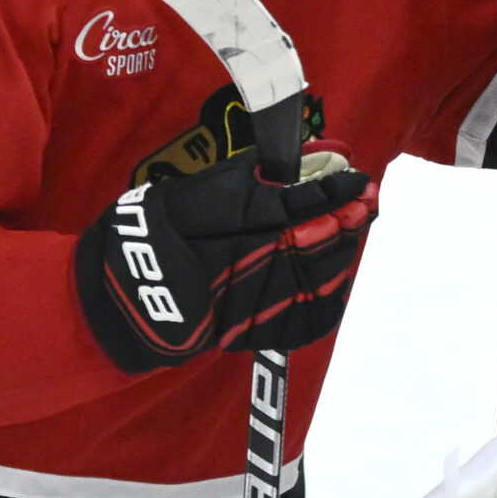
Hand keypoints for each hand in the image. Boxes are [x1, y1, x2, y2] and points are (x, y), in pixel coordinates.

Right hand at [77, 145, 378, 368]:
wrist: (131, 293)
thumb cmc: (162, 230)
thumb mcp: (199, 190)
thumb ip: (246, 180)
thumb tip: (286, 166)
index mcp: (242, 221)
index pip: (303, 203)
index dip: (336, 192)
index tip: (360, 181)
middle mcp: (256, 260)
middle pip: (318, 241)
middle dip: (346, 222)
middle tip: (365, 204)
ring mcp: (260, 300)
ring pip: (320, 279)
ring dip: (343, 255)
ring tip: (354, 232)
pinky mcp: (260, 330)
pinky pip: (310, 320)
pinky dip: (330, 297)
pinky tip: (338, 276)